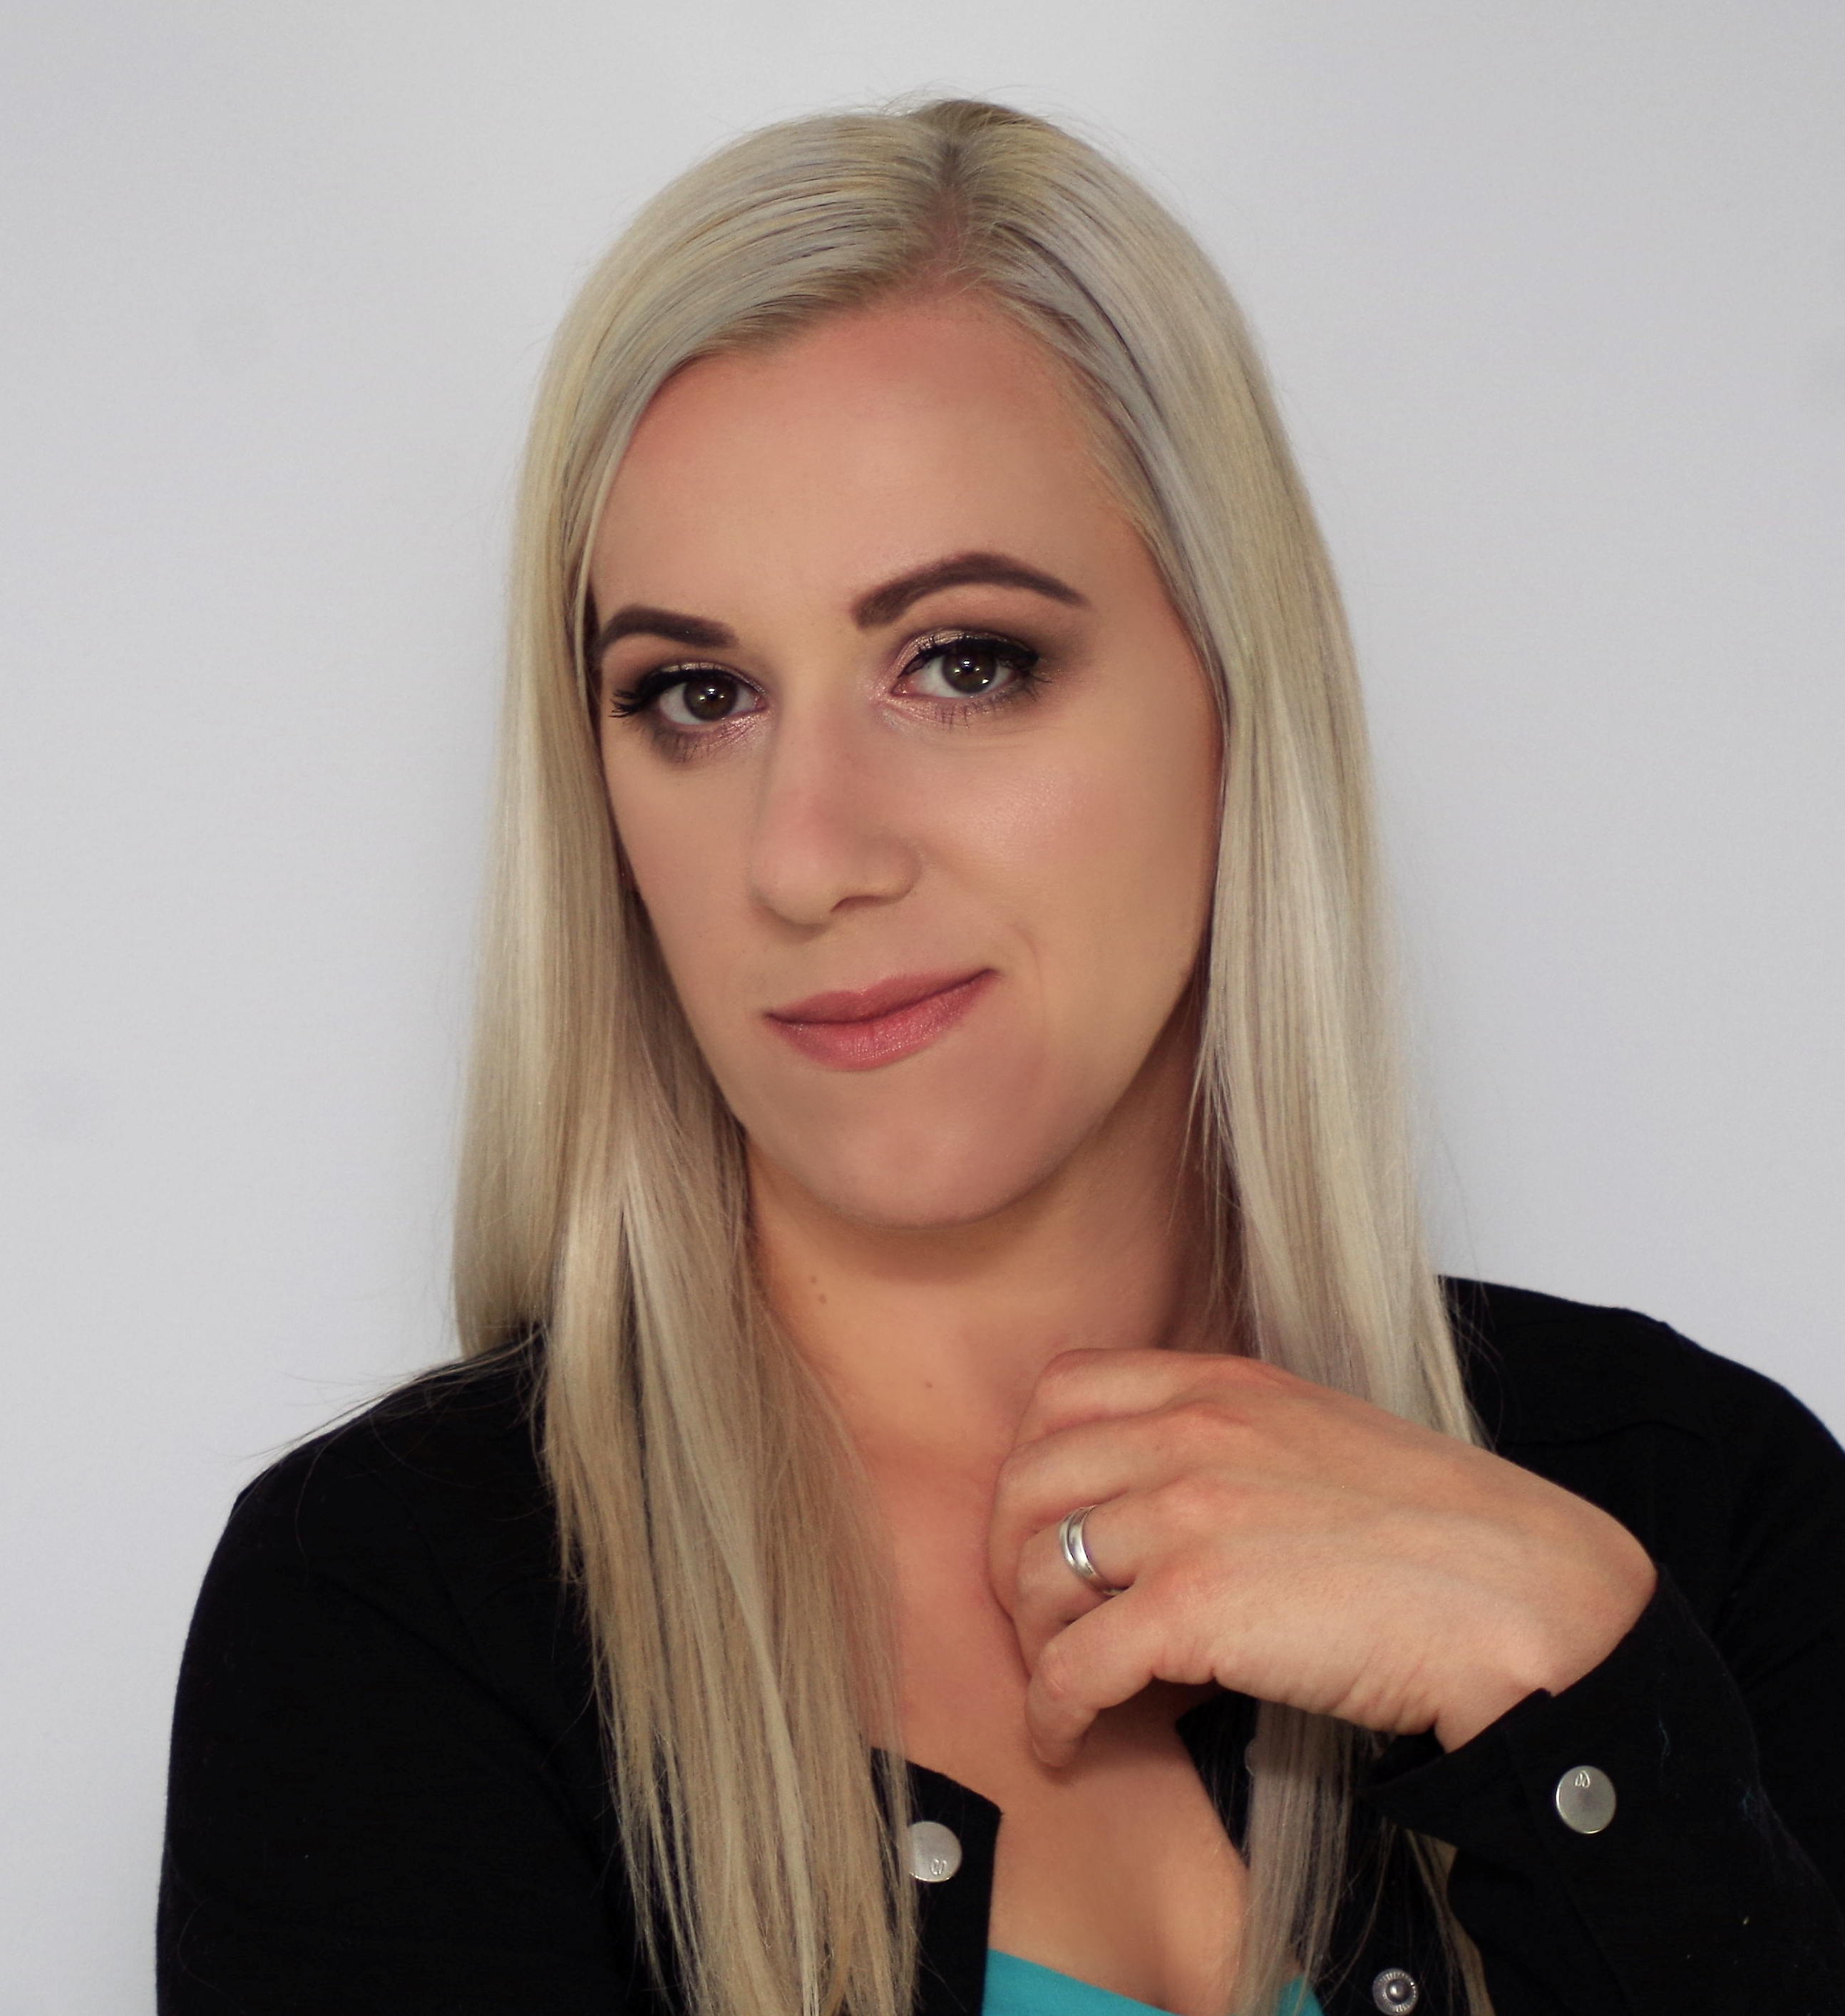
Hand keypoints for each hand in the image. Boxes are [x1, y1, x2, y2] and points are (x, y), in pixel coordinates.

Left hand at [987, 1349, 1656, 1765]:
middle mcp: (1189, 1434)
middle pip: (1025, 1480)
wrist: (1523, 1595)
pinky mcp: (1192, 1610)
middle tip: (1040, 1616)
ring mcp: (1186, 1515)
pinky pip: (1070, 1665)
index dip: (1034, 1461)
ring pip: (1036, 1573)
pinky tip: (1068, 1740)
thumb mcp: (1319, 1437)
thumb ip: (1233, 1440)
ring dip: (1035, 1641)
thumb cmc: (1442, 1532)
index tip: (1047, 1522)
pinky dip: (1052, 1711)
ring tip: (1065, 1684)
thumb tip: (1161, 1496)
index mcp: (1220, 1384)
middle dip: (1012, 1556)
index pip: (1063, 1389)